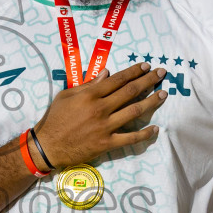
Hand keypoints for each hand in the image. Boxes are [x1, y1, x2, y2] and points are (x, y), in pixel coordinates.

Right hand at [34, 62, 166, 170]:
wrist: (48, 146)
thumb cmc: (55, 118)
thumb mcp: (67, 95)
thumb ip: (88, 85)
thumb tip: (107, 74)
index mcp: (90, 95)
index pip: (118, 80)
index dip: (134, 72)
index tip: (145, 66)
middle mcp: (100, 108)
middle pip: (130, 92)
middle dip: (148, 80)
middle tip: (161, 73)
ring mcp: (105, 127)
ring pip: (134, 111)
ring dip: (151, 102)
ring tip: (163, 94)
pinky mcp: (107, 143)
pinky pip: (130, 138)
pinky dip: (144, 134)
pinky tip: (155, 129)